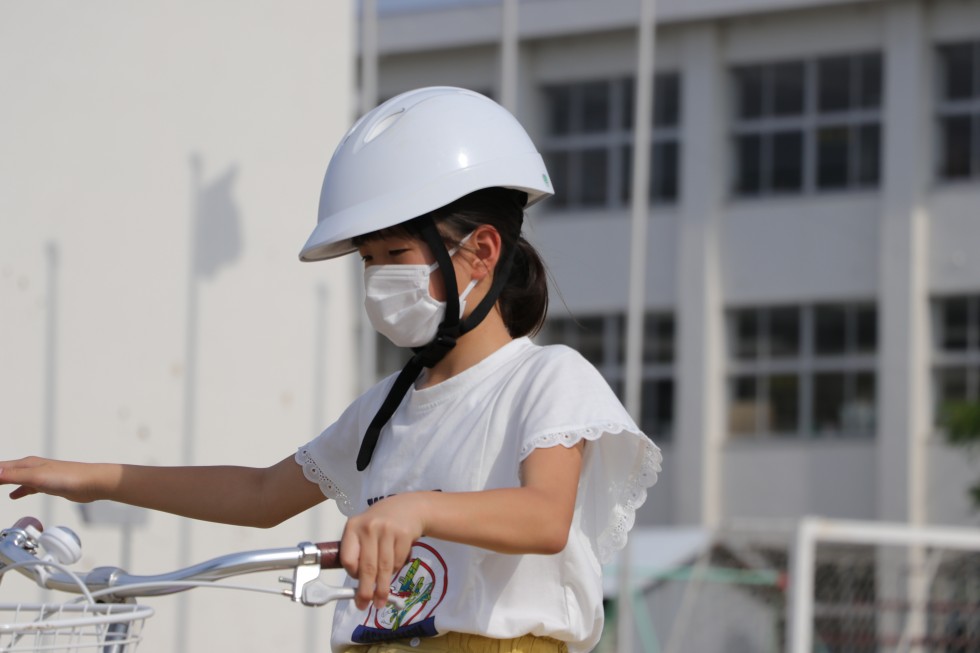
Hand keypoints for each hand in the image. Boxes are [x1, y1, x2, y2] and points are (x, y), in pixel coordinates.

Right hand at [0, 456, 111, 502]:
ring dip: (1, 482)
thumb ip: (13, 477)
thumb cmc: (69, 477)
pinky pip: (26, 487)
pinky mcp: (47, 485)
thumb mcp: (36, 477)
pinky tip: (13, 496)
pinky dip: (17, 490)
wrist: (92, 483)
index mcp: (25, 464)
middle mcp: (31, 467)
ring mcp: (39, 476)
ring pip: (14, 479)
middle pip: (4, 471)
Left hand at [339, 492, 428, 610]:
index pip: (347, 557)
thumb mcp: (363, 530)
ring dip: (381, 588)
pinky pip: (397, 562)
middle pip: (367, 566)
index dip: (351, 574)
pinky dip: (395, 571)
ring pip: (384, 567)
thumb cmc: (380, 522)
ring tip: (380, 601)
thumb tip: (357, 581)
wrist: (408, 507)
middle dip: (366, 590)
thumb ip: (358, 550)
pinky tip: (393, 571)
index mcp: (353, 526)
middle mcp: (369, 527)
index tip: (355, 583)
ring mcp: (388, 530)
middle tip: (364, 605)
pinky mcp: (404, 535)